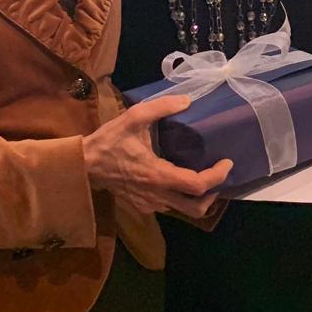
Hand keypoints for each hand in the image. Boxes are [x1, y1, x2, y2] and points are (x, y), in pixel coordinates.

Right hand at [83, 96, 231, 218]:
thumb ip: (161, 107)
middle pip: (196, 209)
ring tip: (203, 177)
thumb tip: (187, 101)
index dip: (217, 176)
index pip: (197, 185)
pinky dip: (180, 197)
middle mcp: (157, 195)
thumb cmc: (109, 141)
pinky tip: (179, 179)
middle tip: (219, 176)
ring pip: (182, 210)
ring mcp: (149, 204)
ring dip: (197, 198)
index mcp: (158, 175)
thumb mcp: (133, 117)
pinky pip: (168, 206)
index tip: (227, 162)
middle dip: (213, 196)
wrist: (83, 165)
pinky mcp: (142, 206)